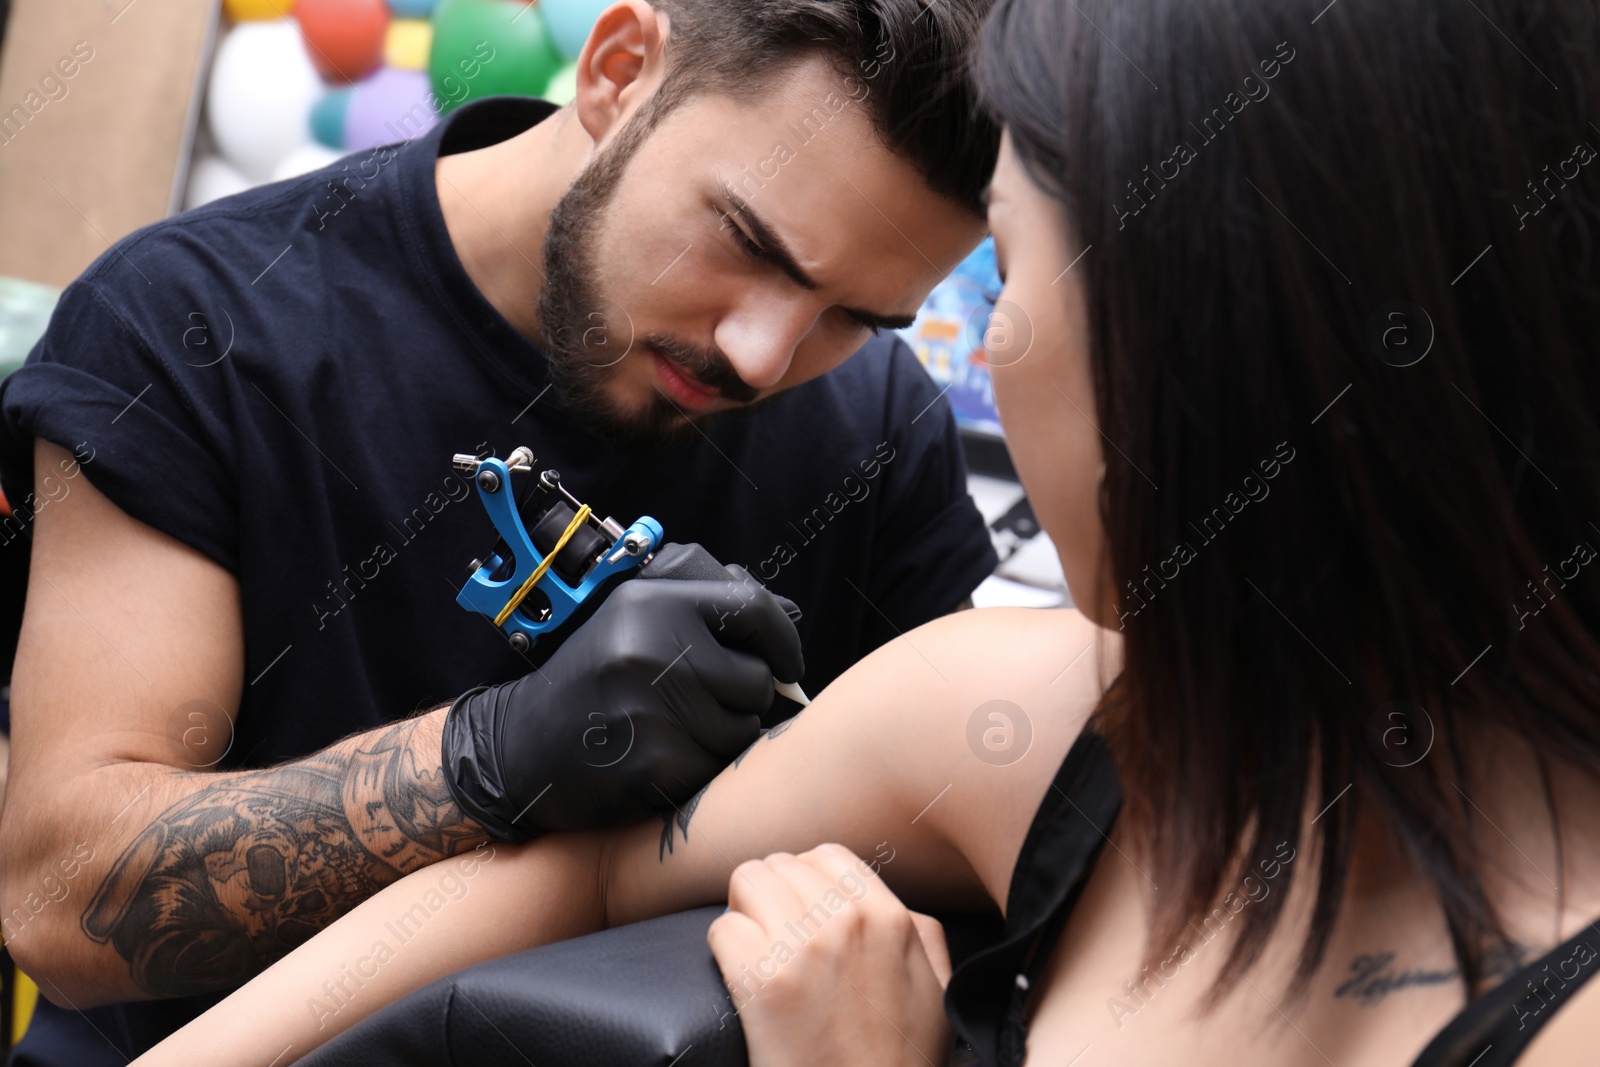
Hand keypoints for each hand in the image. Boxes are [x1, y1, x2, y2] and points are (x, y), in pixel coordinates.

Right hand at [440, 553, 803, 840]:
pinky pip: (714, 770)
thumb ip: (703, 614)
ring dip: (721, 739)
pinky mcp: (652, 763)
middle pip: (756, 680)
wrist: (516, 748)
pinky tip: (659, 760)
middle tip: (702, 707)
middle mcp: (652, 649)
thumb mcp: (633, 623)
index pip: (753, 608)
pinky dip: (698, 772)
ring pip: (742, 731)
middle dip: (744, 700)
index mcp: (653, 603)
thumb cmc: (592, 683)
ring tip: (673, 732)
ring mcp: (651, 708)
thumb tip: (789, 615)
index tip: (787, 663)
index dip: (784, 640)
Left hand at [708, 844, 953, 1066]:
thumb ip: (922, 933)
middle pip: (780, 865)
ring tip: (755, 948)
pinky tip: (741, 977)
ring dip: (745, 913)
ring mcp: (802, 948)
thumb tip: (901, 905)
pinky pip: (723, 928)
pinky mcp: (762, 982)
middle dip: (771, 897)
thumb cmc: (901, 1060)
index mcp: (889, 917)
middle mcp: (845, 921)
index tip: (799, 911)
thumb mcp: (936, 988)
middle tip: (773, 935)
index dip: (806, 880)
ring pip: (746, 881)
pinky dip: (724, 950)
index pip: (827, 855)